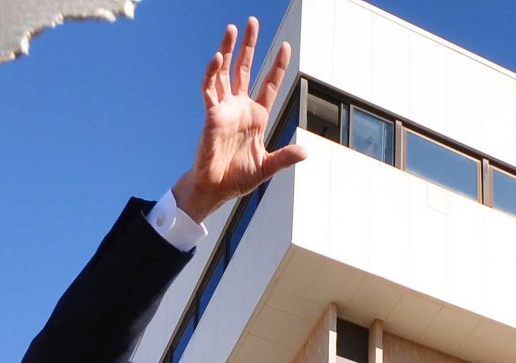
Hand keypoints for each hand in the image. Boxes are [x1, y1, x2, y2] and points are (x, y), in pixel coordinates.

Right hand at [172, 19, 305, 223]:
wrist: (214, 189)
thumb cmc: (237, 178)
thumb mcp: (266, 167)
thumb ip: (284, 157)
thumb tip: (306, 152)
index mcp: (256, 116)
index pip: (269, 84)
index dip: (277, 66)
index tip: (285, 47)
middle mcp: (240, 107)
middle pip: (245, 68)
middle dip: (249, 45)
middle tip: (252, 21)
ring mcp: (224, 109)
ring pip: (225, 72)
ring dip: (228, 50)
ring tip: (232, 28)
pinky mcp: (210, 115)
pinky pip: (209, 89)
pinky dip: (212, 73)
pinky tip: (217, 58)